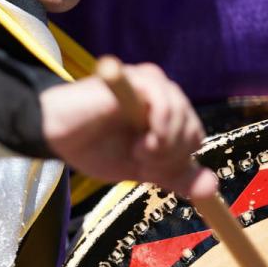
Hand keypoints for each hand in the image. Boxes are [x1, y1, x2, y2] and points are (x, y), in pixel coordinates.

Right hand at [39, 62, 217, 199]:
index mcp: (164, 115)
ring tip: (139, 151)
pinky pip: (163, 97)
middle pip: (193, 128)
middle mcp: (161, 95)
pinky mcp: (133, 78)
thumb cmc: (93, 148)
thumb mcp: (140, 171)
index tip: (149, 169)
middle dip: (171, 155)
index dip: (178, 159)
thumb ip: (174, 176)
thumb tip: (211, 188)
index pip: (194, 136)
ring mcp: (148, 84)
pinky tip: (140, 139)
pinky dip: (159, 125)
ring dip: (165, 143)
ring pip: (182, 113)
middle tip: (142, 160)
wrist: (56, 135)